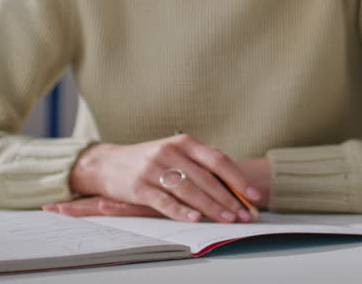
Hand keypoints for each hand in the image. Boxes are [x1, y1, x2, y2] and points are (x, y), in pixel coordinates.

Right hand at [63, 134, 263, 222]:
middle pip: (206, 177)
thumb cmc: (148, 159)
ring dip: (211, 206)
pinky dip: (182, 211)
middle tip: (244, 213)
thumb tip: (233, 181)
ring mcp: (153, 168)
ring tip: (228, 218)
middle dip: (229, 198)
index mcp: (184, 142)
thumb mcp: (174, 152)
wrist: (107, 163)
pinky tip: (196, 219)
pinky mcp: (139, 186)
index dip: (238, 178)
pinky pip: (165, 201)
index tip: (253, 194)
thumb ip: (200, 162)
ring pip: (189, 190)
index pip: (217, 160)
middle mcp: (170, 152)